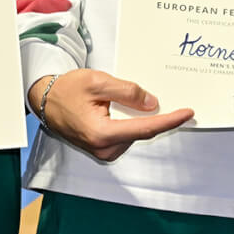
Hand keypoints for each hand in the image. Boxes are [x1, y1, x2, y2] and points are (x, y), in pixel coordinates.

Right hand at [33, 70, 192, 160]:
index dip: (170, 121)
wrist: (45, 100)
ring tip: (143, 100)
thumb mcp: (98, 82)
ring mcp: (102, 151)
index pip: (145, 128)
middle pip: (143, 132)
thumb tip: (153, 103)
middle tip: (176, 102)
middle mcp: (103, 148)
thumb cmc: (67, 90)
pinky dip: (134, 123)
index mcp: (101, 133)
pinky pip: (127, 135)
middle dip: (160, 117)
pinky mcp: (103, 148)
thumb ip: (127, 92)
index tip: (188, 113)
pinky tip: (134, 110)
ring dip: (144, 118)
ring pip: (135, 133)